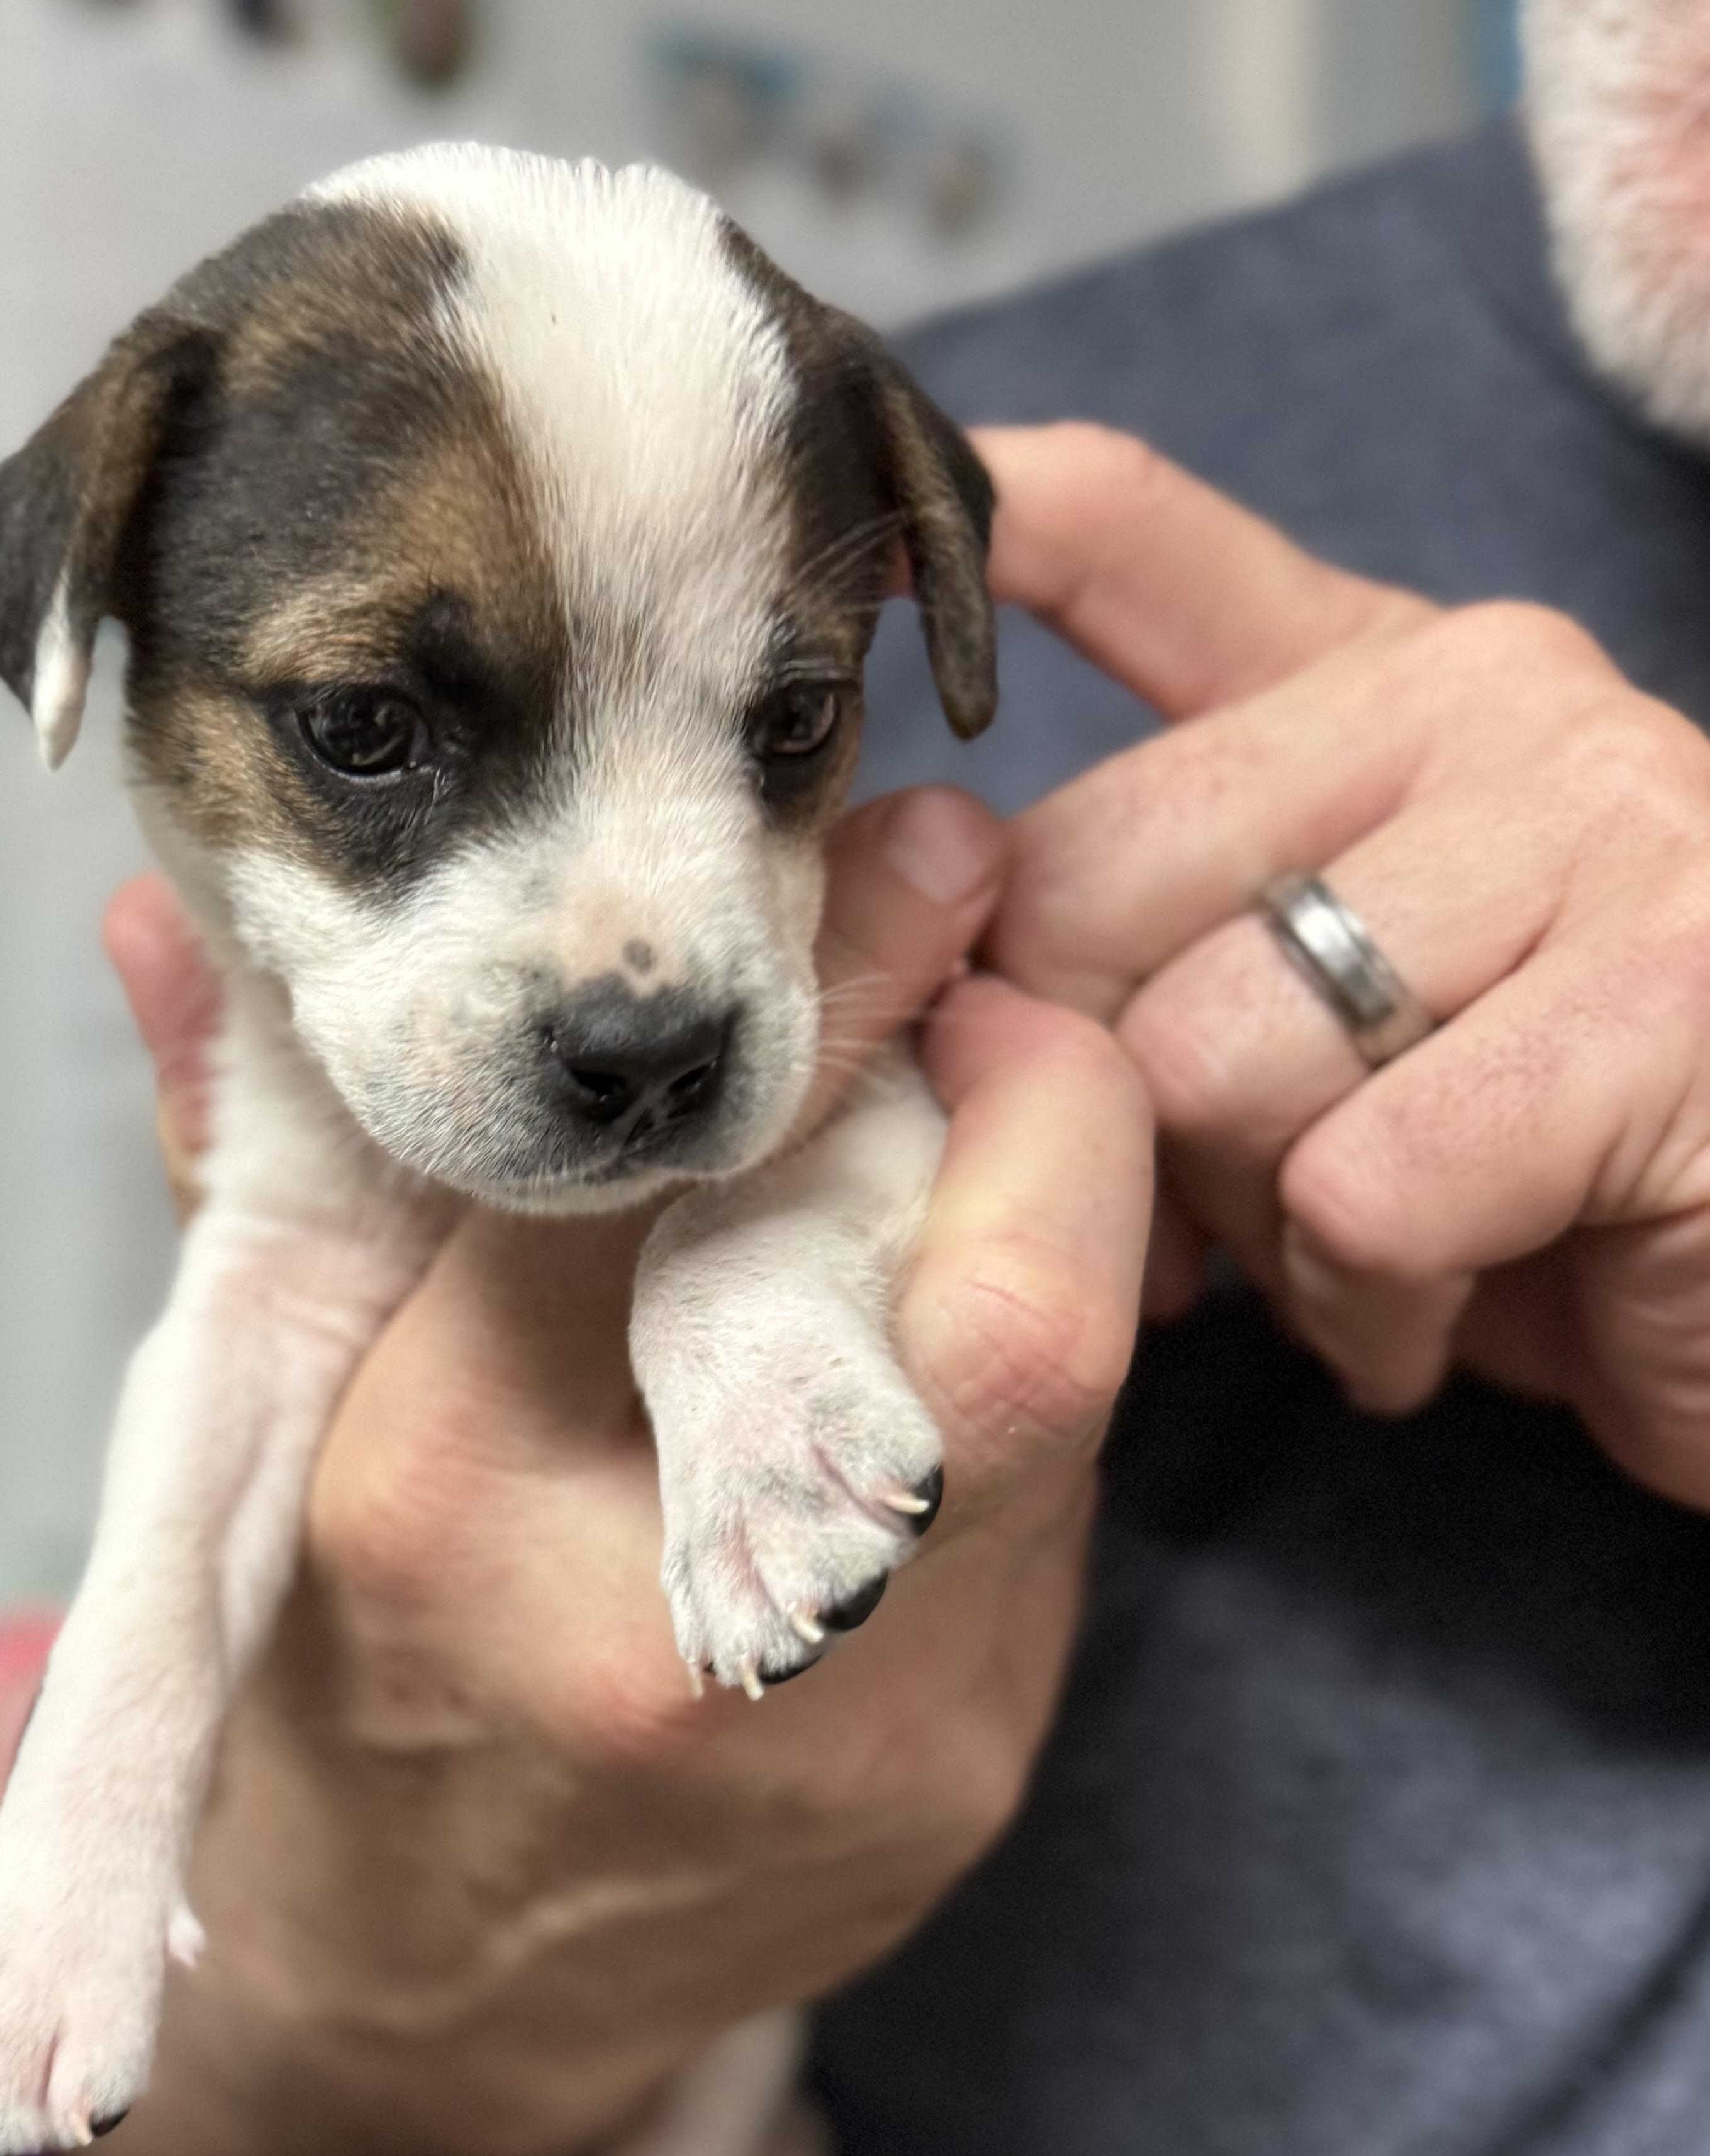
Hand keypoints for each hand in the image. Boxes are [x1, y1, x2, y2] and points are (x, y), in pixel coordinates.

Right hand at [78, 788, 1151, 2155]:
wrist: (431, 2008)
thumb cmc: (335, 1676)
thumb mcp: (260, 1411)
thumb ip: (242, 1150)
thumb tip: (157, 926)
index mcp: (443, 1503)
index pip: (681, 1173)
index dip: (834, 989)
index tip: (916, 852)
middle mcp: (679, 1641)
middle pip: (1000, 1322)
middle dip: (1035, 1098)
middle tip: (987, 989)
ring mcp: (868, 1742)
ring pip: (1066, 1396)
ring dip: (1036, 1217)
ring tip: (948, 1138)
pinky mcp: (976, 1782)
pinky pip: (1058, 1498)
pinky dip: (1019, 1356)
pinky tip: (932, 1321)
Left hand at [981, 424, 1709, 1511]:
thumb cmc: (1510, 1161)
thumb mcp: (1299, 1022)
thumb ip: (1138, 947)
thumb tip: (940, 985)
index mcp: (1376, 679)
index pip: (1138, 538)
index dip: (988, 524)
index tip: (858, 543)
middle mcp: (1482, 699)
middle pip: (1081, 894)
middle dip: (1103, 1105)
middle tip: (1236, 1190)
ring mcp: (1596, 821)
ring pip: (1209, 1059)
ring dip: (1248, 1226)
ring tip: (1374, 1248)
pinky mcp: (1669, 997)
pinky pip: (1358, 1190)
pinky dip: (1369, 1299)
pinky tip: (1453, 1297)